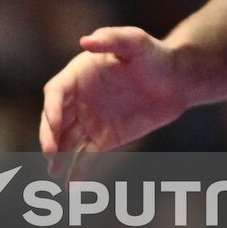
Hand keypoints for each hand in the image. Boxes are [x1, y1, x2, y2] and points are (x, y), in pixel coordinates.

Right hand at [39, 27, 187, 177]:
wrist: (177, 80)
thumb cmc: (153, 54)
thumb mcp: (135, 41)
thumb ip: (111, 39)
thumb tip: (85, 41)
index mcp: (77, 75)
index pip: (55, 93)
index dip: (52, 109)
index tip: (55, 125)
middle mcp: (77, 99)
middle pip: (55, 120)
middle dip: (50, 137)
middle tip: (50, 154)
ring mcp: (88, 120)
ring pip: (66, 141)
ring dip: (58, 158)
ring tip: (54, 175)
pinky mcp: (104, 139)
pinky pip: (86, 157)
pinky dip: (78, 172)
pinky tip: (72, 188)